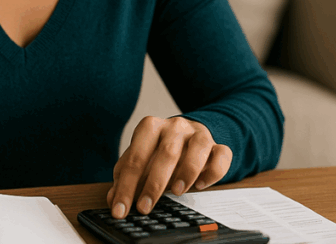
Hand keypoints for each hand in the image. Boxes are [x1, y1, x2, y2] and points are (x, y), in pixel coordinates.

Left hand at [107, 116, 231, 218]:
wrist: (186, 134)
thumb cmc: (157, 150)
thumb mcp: (139, 159)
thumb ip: (125, 177)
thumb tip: (114, 199)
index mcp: (151, 127)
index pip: (136, 156)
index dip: (127, 185)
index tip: (121, 208)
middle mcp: (175, 126)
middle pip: (167, 152)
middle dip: (154, 184)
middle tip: (145, 207)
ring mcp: (198, 134)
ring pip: (198, 148)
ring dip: (187, 171)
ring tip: (176, 192)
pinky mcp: (217, 145)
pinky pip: (221, 155)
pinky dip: (213, 172)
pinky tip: (200, 185)